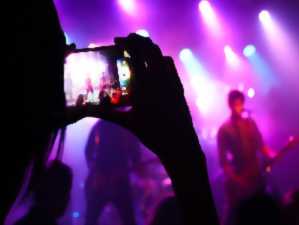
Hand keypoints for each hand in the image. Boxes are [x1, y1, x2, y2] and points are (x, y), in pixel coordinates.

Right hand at [84, 34, 198, 156]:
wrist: (179, 144)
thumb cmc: (152, 135)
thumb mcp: (128, 123)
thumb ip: (107, 113)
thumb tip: (87, 111)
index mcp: (144, 85)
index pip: (135, 55)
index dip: (126, 44)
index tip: (117, 41)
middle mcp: (159, 78)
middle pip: (149, 49)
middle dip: (137, 40)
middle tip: (126, 40)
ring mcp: (171, 81)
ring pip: (160, 55)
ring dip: (149, 47)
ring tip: (139, 48)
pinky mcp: (178, 86)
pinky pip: (170, 65)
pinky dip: (160, 58)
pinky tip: (155, 63)